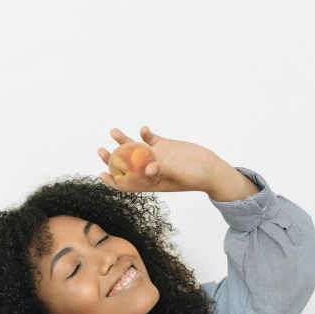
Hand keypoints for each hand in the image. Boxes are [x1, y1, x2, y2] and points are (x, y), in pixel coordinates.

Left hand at [97, 126, 224, 192]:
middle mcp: (150, 169)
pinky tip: (143, 129)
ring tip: (114, 131)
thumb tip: (148, 170)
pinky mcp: (165, 145)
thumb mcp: (180, 176)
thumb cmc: (198, 178)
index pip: (128, 184)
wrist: (213, 168)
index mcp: (151, 182)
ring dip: (124, 141)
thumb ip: (164, 171)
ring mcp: (157, 156)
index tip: (102, 173)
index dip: (113, 180)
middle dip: (112, 158)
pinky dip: (145, 133)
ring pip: (135, 149)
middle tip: (101, 150)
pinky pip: (150, 138)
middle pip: (126, 165)